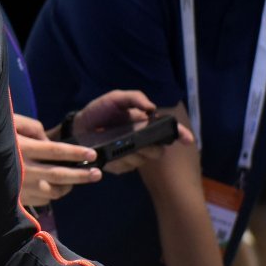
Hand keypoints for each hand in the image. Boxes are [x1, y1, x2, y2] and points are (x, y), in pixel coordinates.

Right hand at [15, 113, 99, 205]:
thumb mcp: (9, 123)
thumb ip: (32, 127)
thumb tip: (48, 139)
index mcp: (22, 149)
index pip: (56, 151)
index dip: (76, 152)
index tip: (92, 154)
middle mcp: (23, 169)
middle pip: (60, 174)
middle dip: (81, 174)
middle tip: (97, 173)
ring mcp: (21, 186)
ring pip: (53, 191)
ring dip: (70, 186)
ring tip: (80, 180)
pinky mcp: (18, 197)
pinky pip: (43, 199)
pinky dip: (55, 194)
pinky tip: (60, 187)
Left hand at [66, 90, 193, 174]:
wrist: (79, 126)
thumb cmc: (100, 111)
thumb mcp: (116, 98)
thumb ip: (134, 98)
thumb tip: (152, 109)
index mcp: (146, 125)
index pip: (170, 132)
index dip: (180, 135)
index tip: (187, 140)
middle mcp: (143, 142)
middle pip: (157, 151)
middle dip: (149, 147)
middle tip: (135, 140)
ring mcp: (132, 156)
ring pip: (141, 160)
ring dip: (130, 152)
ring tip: (114, 143)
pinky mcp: (120, 167)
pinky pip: (125, 167)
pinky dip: (117, 159)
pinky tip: (108, 152)